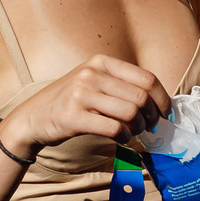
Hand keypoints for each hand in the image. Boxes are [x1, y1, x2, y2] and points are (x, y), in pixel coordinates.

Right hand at [0, 54, 170, 155]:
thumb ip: (121, 85)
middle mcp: (91, 73)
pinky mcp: (73, 117)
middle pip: (141, 97)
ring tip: (134, 133)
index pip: (147, 78)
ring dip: (139, 128)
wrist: (33, 117)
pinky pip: (113, 128)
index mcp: (101, 62)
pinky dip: (124, 137)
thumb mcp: (94, 81)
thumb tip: (159, 103)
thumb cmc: (70, 101)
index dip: (162, 99)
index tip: (166, 114)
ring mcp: (80, 94)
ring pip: (130, 112)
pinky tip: (122, 139)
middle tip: (150, 127)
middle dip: (152, 116)